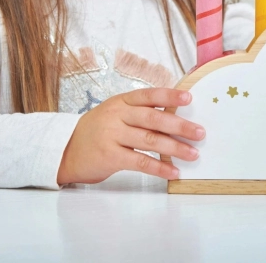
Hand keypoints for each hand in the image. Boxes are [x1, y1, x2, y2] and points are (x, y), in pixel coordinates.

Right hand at [57, 88, 204, 184]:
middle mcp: (117, 115)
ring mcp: (113, 135)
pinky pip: (140, 161)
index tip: (189, 99)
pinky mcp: (110, 156)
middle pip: (154, 118)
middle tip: (200, 133)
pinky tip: (173, 171)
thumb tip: (173, 116)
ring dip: (175, 148)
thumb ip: (139, 112)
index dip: (169, 96)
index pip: (149, 95)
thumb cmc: (97, 130)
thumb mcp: (115, 113)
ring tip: (193, 154)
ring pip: (150, 140)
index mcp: (121, 101)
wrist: (65, 149)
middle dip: (180, 126)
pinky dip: (159, 167)